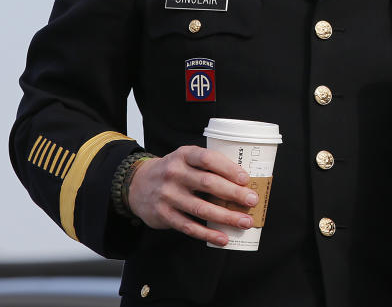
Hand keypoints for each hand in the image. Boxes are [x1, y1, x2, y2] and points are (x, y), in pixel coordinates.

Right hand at [127, 145, 258, 245]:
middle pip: (208, 184)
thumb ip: (208, 166)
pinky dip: (208, 233)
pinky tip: (223, 238)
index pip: (208, 159)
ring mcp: (167, 195)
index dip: (228, 168)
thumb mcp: (187, 159)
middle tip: (252, 201)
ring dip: (226, 216)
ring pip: (201, 208)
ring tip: (245, 222)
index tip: (246, 179)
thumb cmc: (174, 171)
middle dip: (233, 193)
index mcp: (184, 155)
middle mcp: (174, 173)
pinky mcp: (163, 215)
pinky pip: (189, 226)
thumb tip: (243, 182)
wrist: (137, 184)